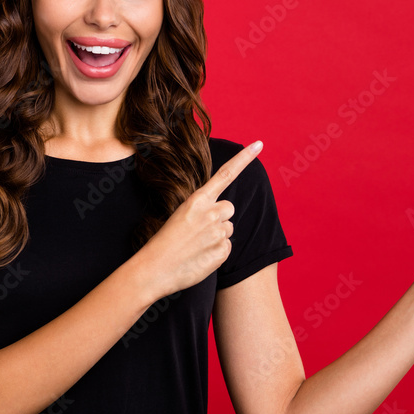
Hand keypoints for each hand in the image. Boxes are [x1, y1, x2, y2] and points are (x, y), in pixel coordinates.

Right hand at [138, 140, 262, 298]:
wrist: (154, 269)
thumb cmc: (165, 242)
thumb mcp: (181, 216)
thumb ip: (203, 210)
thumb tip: (223, 217)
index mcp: (197, 199)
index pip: (226, 174)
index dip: (244, 158)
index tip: (259, 144)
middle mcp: (210, 212)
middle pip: (229, 208)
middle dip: (220, 217)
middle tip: (200, 230)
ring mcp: (218, 232)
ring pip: (229, 229)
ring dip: (217, 236)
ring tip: (197, 245)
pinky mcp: (222, 251)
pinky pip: (227, 247)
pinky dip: (217, 253)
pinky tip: (201, 256)